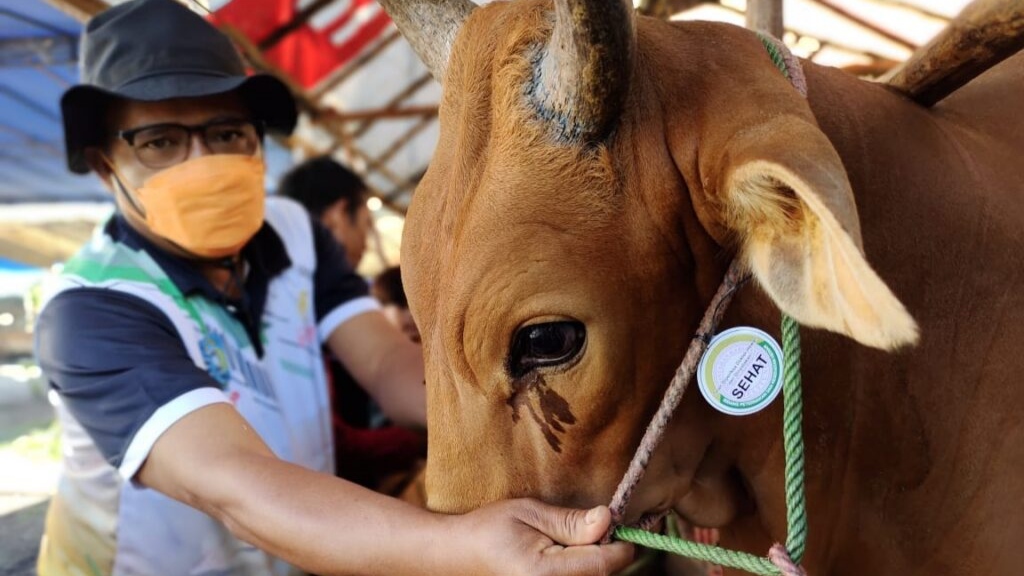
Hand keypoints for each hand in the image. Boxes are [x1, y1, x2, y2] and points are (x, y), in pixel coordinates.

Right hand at [441, 499, 634, 575]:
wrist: (457, 556)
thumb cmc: (488, 529)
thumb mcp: (528, 513)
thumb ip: (570, 521)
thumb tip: (608, 519)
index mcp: (545, 574)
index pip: (604, 563)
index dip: (621, 542)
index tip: (617, 520)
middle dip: (607, 551)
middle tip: (593, 526)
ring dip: (595, 562)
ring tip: (573, 542)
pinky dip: (583, 570)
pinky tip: (567, 557)